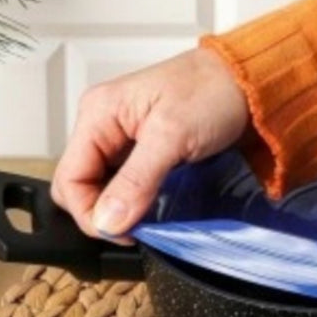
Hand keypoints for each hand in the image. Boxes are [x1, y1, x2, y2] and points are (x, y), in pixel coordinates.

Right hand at [51, 47, 249, 238]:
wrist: (247, 84)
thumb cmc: (213, 92)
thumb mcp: (172, 137)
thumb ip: (136, 181)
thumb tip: (106, 221)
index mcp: (98, 114)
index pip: (69, 179)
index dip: (89, 213)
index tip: (122, 233)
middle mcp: (101, 125)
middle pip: (78, 186)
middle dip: (99, 214)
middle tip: (134, 230)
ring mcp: (119, 139)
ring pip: (99, 189)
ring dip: (117, 211)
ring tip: (146, 220)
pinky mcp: (139, 152)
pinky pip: (121, 186)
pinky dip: (132, 203)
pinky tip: (150, 208)